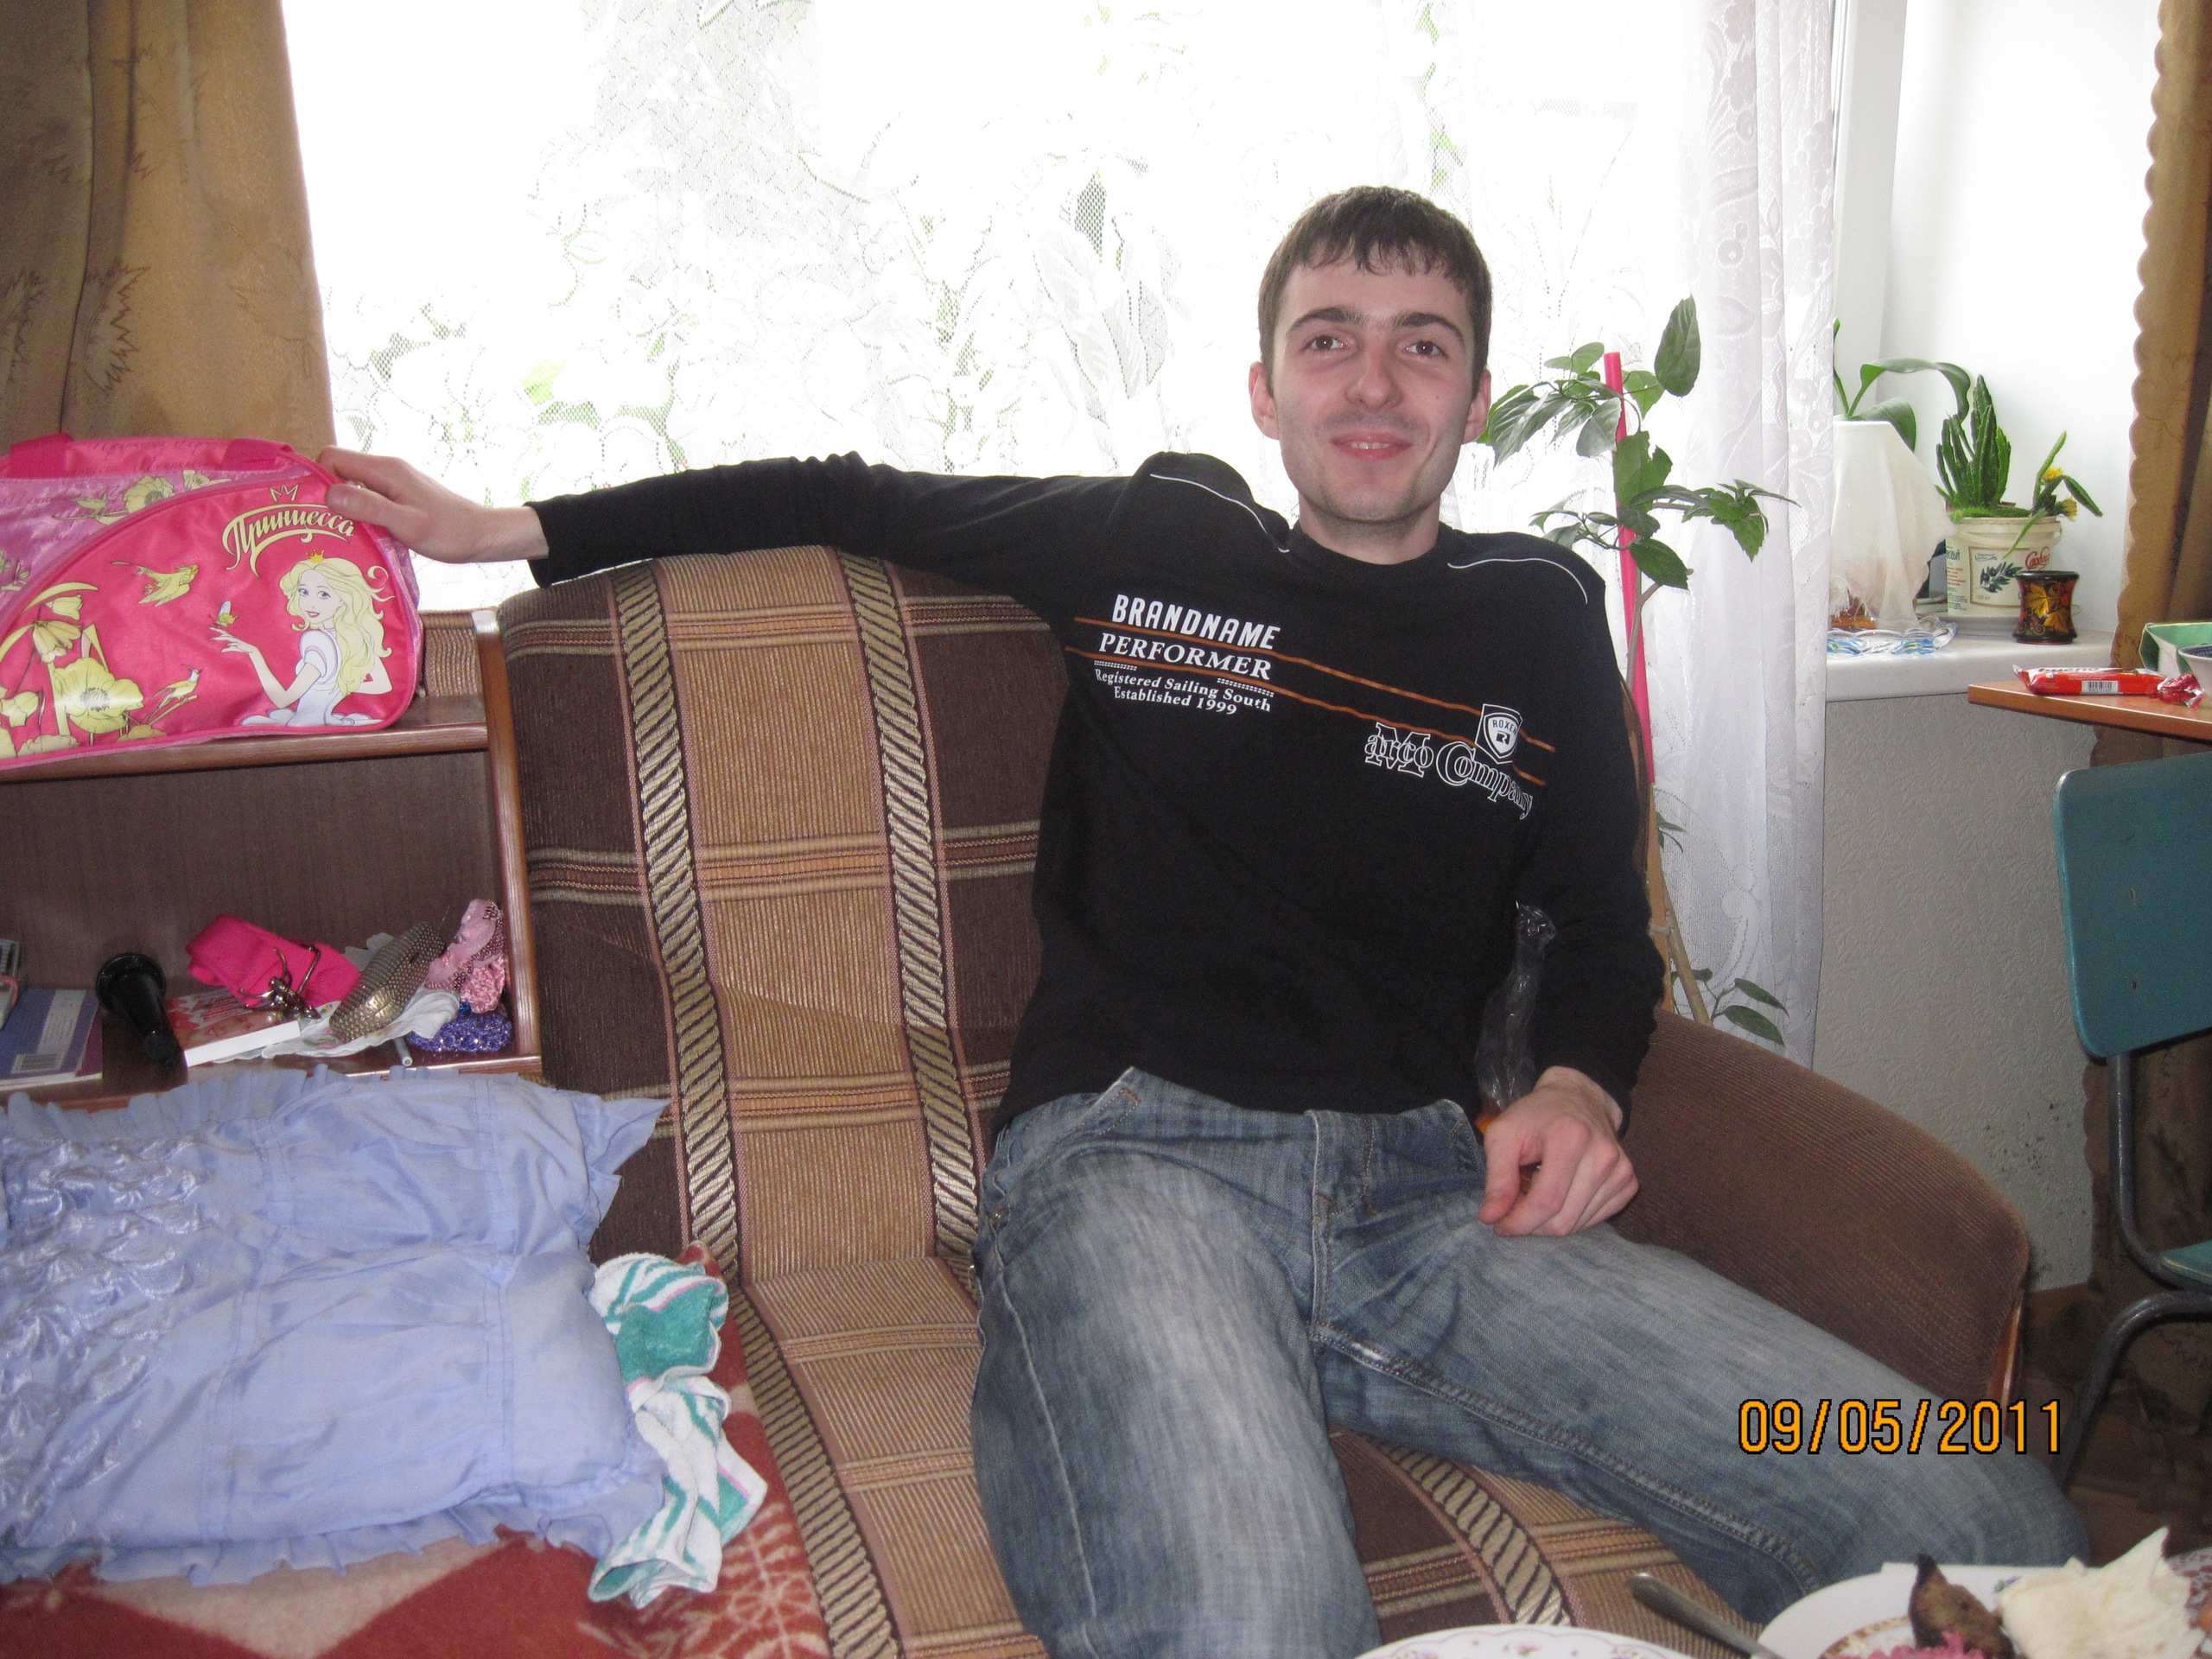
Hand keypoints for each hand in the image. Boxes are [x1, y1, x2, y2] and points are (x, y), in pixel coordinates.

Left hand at [210, 627, 257, 658]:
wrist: (251, 649)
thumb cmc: (241, 648)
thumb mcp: (233, 649)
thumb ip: (227, 649)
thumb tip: (221, 651)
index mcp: (231, 638)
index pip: (223, 632)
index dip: (217, 629)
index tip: (210, 627)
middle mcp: (233, 638)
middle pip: (224, 633)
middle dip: (217, 631)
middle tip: (210, 628)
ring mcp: (236, 640)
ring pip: (228, 637)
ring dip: (221, 637)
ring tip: (215, 638)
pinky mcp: (240, 644)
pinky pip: (235, 644)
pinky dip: (231, 644)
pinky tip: (228, 645)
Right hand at [319, 448, 547, 564]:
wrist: (483, 536)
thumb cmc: (449, 532)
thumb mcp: (407, 524)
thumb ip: (369, 508)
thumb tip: (328, 495)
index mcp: (385, 471)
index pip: (332, 457)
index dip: (317, 478)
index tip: (313, 509)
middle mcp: (386, 471)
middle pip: (339, 472)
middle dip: (326, 496)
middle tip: (322, 528)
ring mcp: (394, 484)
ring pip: (352, 488)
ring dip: (343, 509)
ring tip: (338, 537)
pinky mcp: (400, 498)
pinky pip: (368, 500)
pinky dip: (359, 516)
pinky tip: (361, 539)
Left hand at [1478, 1066, 1635, 1236]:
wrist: (1578, 1098)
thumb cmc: (1535, 1116)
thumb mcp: (1503, 1135)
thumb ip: (1497, 1178)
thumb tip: (1490, 1218)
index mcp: (1571, 1138)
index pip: (1546, 1202)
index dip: (1519, 1222)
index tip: (1498, 1224)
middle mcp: (1603, 1156)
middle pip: (1563, 1220)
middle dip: (1531, 1224)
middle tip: (1514, 1207)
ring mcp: (1621, 1171)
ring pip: (1577, 1225)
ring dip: (1549, 1221)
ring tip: (1537, 1193)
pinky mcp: (1628, 1182)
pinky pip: (1594, 1220)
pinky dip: (1570, 1217)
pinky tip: (1560, 1194)